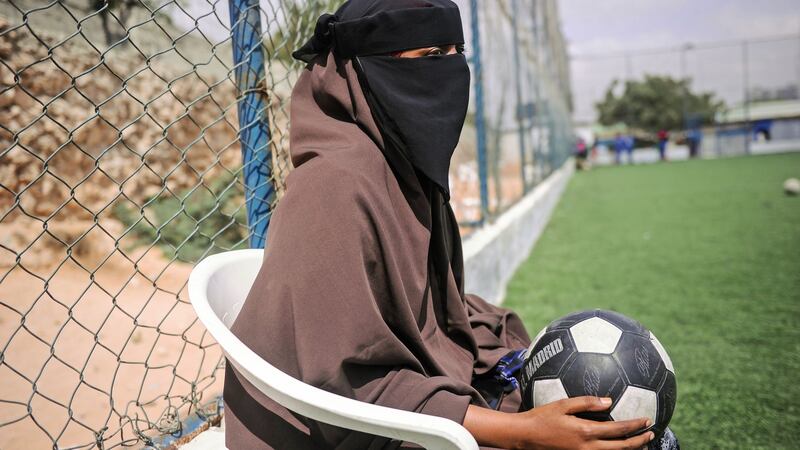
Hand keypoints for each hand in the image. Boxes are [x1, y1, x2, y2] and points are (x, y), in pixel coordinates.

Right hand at [463, 396, 654, 449]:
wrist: (525, 437)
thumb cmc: (541, 417)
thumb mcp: (563, 404)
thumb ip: (587, 402)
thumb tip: (609, 400)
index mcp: (586, 431)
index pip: (618, 430)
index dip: (635, 426)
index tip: (647, 420)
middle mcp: (588, 447)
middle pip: (621, 447)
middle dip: (639, 441)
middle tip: (651, 434)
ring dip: (630, 449)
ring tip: (641, 443)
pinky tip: (618, 446)